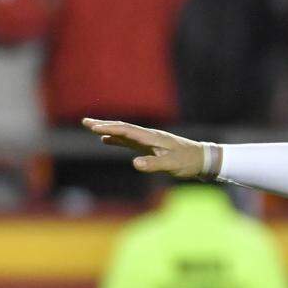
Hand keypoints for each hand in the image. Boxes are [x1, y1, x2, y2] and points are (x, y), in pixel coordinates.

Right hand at [82, 118, 204, 177]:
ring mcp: (149, 140)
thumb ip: (154, 164)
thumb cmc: (188, 162)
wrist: (203, 159)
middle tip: (85, 122)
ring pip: (125, 133)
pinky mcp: (151, 146)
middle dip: (104, 124)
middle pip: (123, 127)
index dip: (110, 128)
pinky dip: (117, 139)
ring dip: (108, 130)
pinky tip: (107, 141)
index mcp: (153, 138)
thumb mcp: (171, 165)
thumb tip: (134, 163)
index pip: (128, 130)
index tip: (94, 128)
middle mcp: (149, 136)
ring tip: (91, 128)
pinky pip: (130, 140)